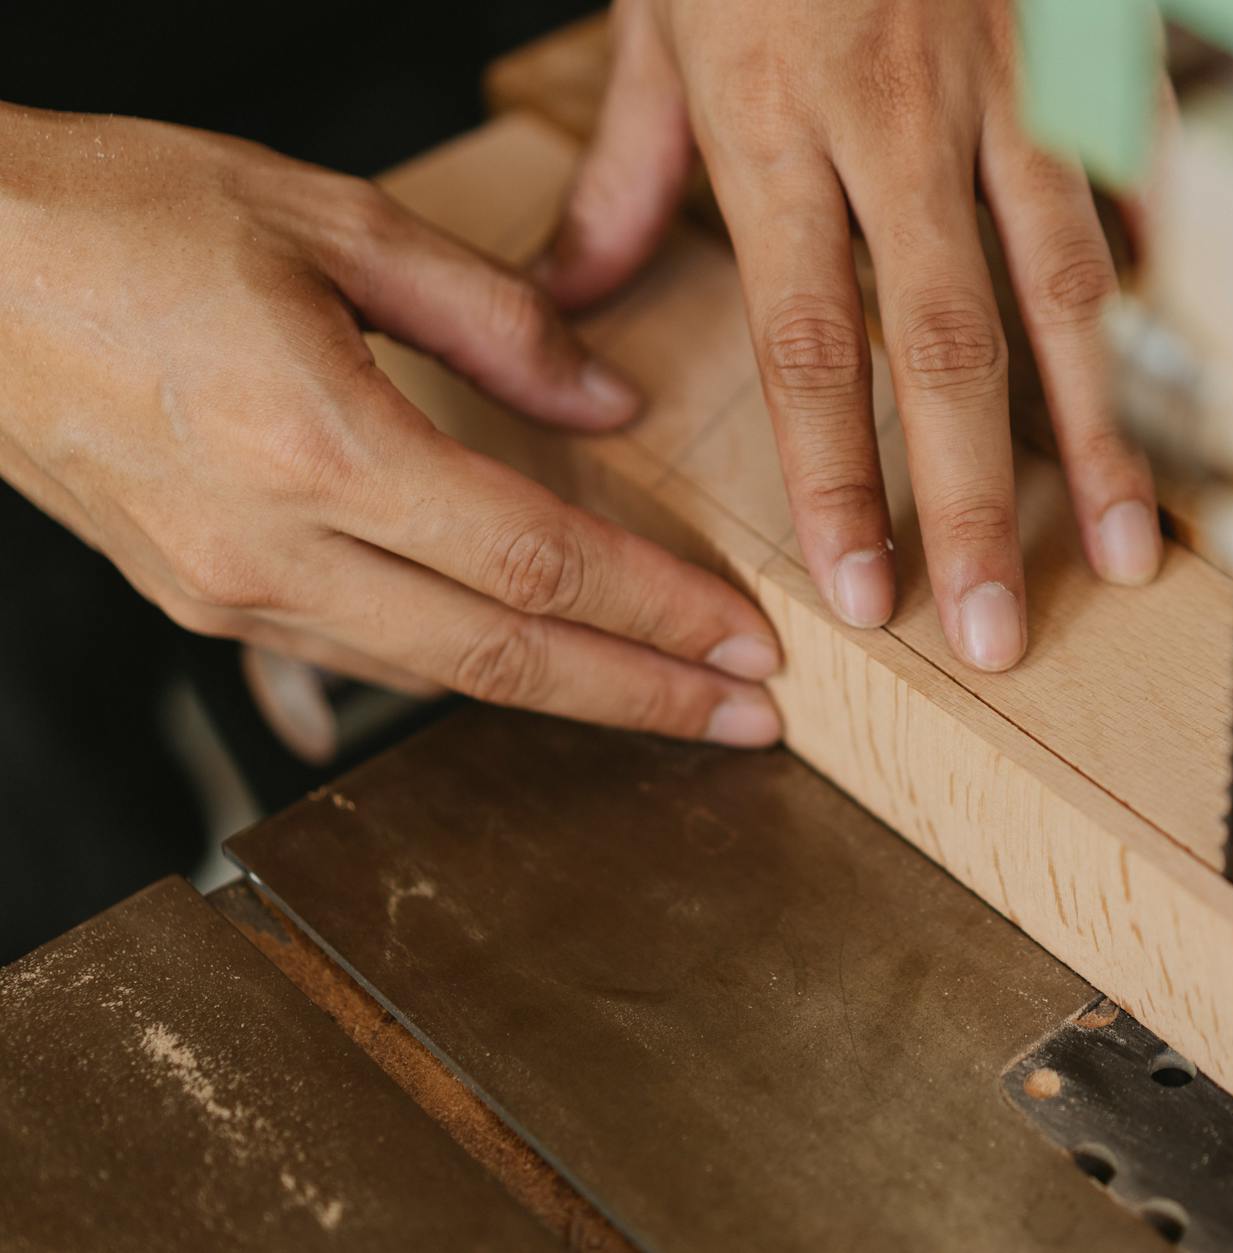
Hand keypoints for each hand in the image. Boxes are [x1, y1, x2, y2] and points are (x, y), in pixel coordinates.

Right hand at [0, 104, 781, 745]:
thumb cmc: (114, 217)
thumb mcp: (326, 219)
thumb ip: (491, 315)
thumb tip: (609, 397)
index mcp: (317, 442)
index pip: (540, 563)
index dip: (661, 613)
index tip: (749, 645)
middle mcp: (271, 546)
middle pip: (502, 659)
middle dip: (645, 696)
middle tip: (753, 721)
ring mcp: (226, 590)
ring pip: (435, 677)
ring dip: (567, 697)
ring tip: (668, 702)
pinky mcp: (197, 599)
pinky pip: (363, 656)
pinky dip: (466, 672)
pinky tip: (533, 670)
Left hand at [537, 0, 1164, 671]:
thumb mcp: (654, 19)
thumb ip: (624, 173)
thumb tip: (573, 299)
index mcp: (774, 124)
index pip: (806, 341)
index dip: (835, 477)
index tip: (858, 588)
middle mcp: (894, 124)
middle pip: (945, 347)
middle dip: (974, 502)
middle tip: (993, 624)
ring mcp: (1003, 89)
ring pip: (1065, 289)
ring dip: (1095, 434)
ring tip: (1121, 549)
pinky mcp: (1078, 56)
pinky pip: (1126, 191)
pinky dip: (1156, 297)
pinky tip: (1178, 394)